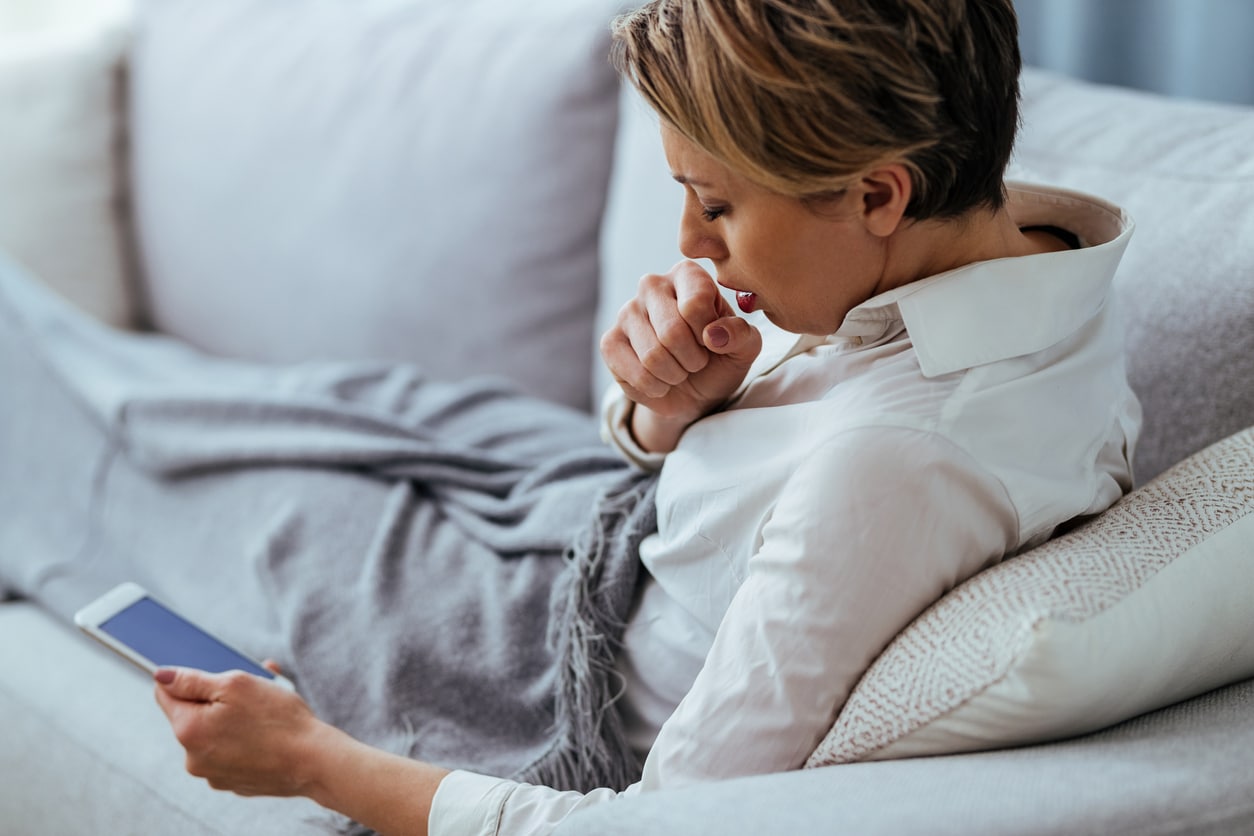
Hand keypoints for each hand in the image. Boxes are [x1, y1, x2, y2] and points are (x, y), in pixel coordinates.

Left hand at [154, 663, 336, 797]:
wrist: (314, 761)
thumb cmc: (278, 719)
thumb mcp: (236, 684)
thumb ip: (192, 679)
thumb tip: (160, 675)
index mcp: (188, 729)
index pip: (165, 694)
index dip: (184, 677)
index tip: (206, 672)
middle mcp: (192, 758)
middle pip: (192, 714)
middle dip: (215, 698)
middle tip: (249, 689)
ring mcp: (213, 774)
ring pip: (213, 733)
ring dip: (230, 718)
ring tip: (264, 711)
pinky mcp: (233, 782)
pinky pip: (228, 752)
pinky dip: (241, 739)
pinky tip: (266, 733)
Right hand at [601, 261, 761, 448]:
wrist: (694, 389)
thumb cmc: (719, 357)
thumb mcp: (743, 347)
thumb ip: (741, 335)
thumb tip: (714, 335)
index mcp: (687, 274)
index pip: (695, 304)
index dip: (709, 334)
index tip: (712, 339)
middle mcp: (652, 284)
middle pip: (672, 332)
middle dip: (693, 360)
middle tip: (696, 361)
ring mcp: (626, 312)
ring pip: (653, 356)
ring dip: (675, 375)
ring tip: (679, 369)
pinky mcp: (609, 341)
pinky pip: (635, 373)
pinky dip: (655, 387)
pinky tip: (659, 380)